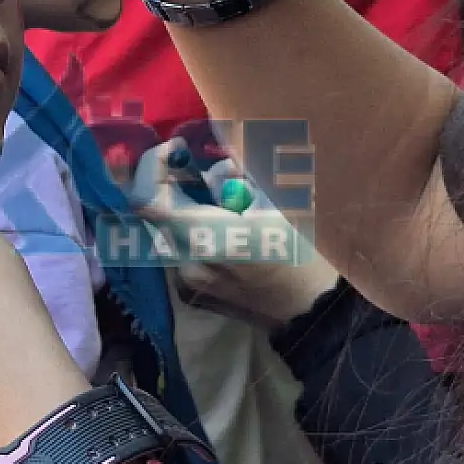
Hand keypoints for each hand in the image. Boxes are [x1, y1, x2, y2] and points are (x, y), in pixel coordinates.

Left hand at [131, 139, 339, 330]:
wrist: (316, 314)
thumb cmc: (306, 254)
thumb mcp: (282, 202)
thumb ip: (241, 175)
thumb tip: (216, 162)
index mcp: (207, 240)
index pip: (148, 199)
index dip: (152, 165)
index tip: (176, 149)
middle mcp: (186, 263)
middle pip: (157, 210)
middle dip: (174, 181)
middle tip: (204, 166)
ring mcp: (187, 282)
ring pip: (168, 228)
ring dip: (185, 205)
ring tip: (224, 198)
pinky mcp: (192, 292)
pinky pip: (180, 248)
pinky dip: (193, 229)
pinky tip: (226, 227)